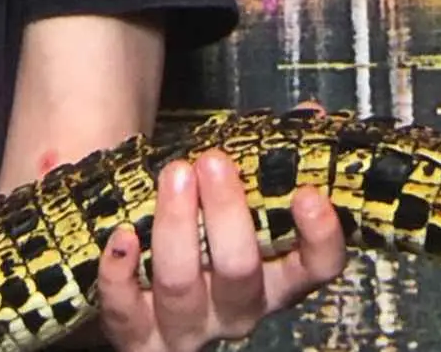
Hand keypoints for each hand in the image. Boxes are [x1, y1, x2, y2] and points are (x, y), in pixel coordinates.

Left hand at [95, 149, 346, 350]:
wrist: (142, 292)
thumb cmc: (203, 233)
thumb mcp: (239, 199)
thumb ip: (273, 158)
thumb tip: (311, 112)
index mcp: (275, 278)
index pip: (317, 269)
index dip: (320, 237)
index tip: (308, 193)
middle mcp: (237, 310)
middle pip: (239, 271)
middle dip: (226, 213)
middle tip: (212, 160)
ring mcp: (185, 327)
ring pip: (182, 286)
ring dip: (176, 228)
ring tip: (174, 175)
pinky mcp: (135, 336)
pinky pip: (125, 312)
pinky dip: (120, 274)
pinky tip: (123, 235)